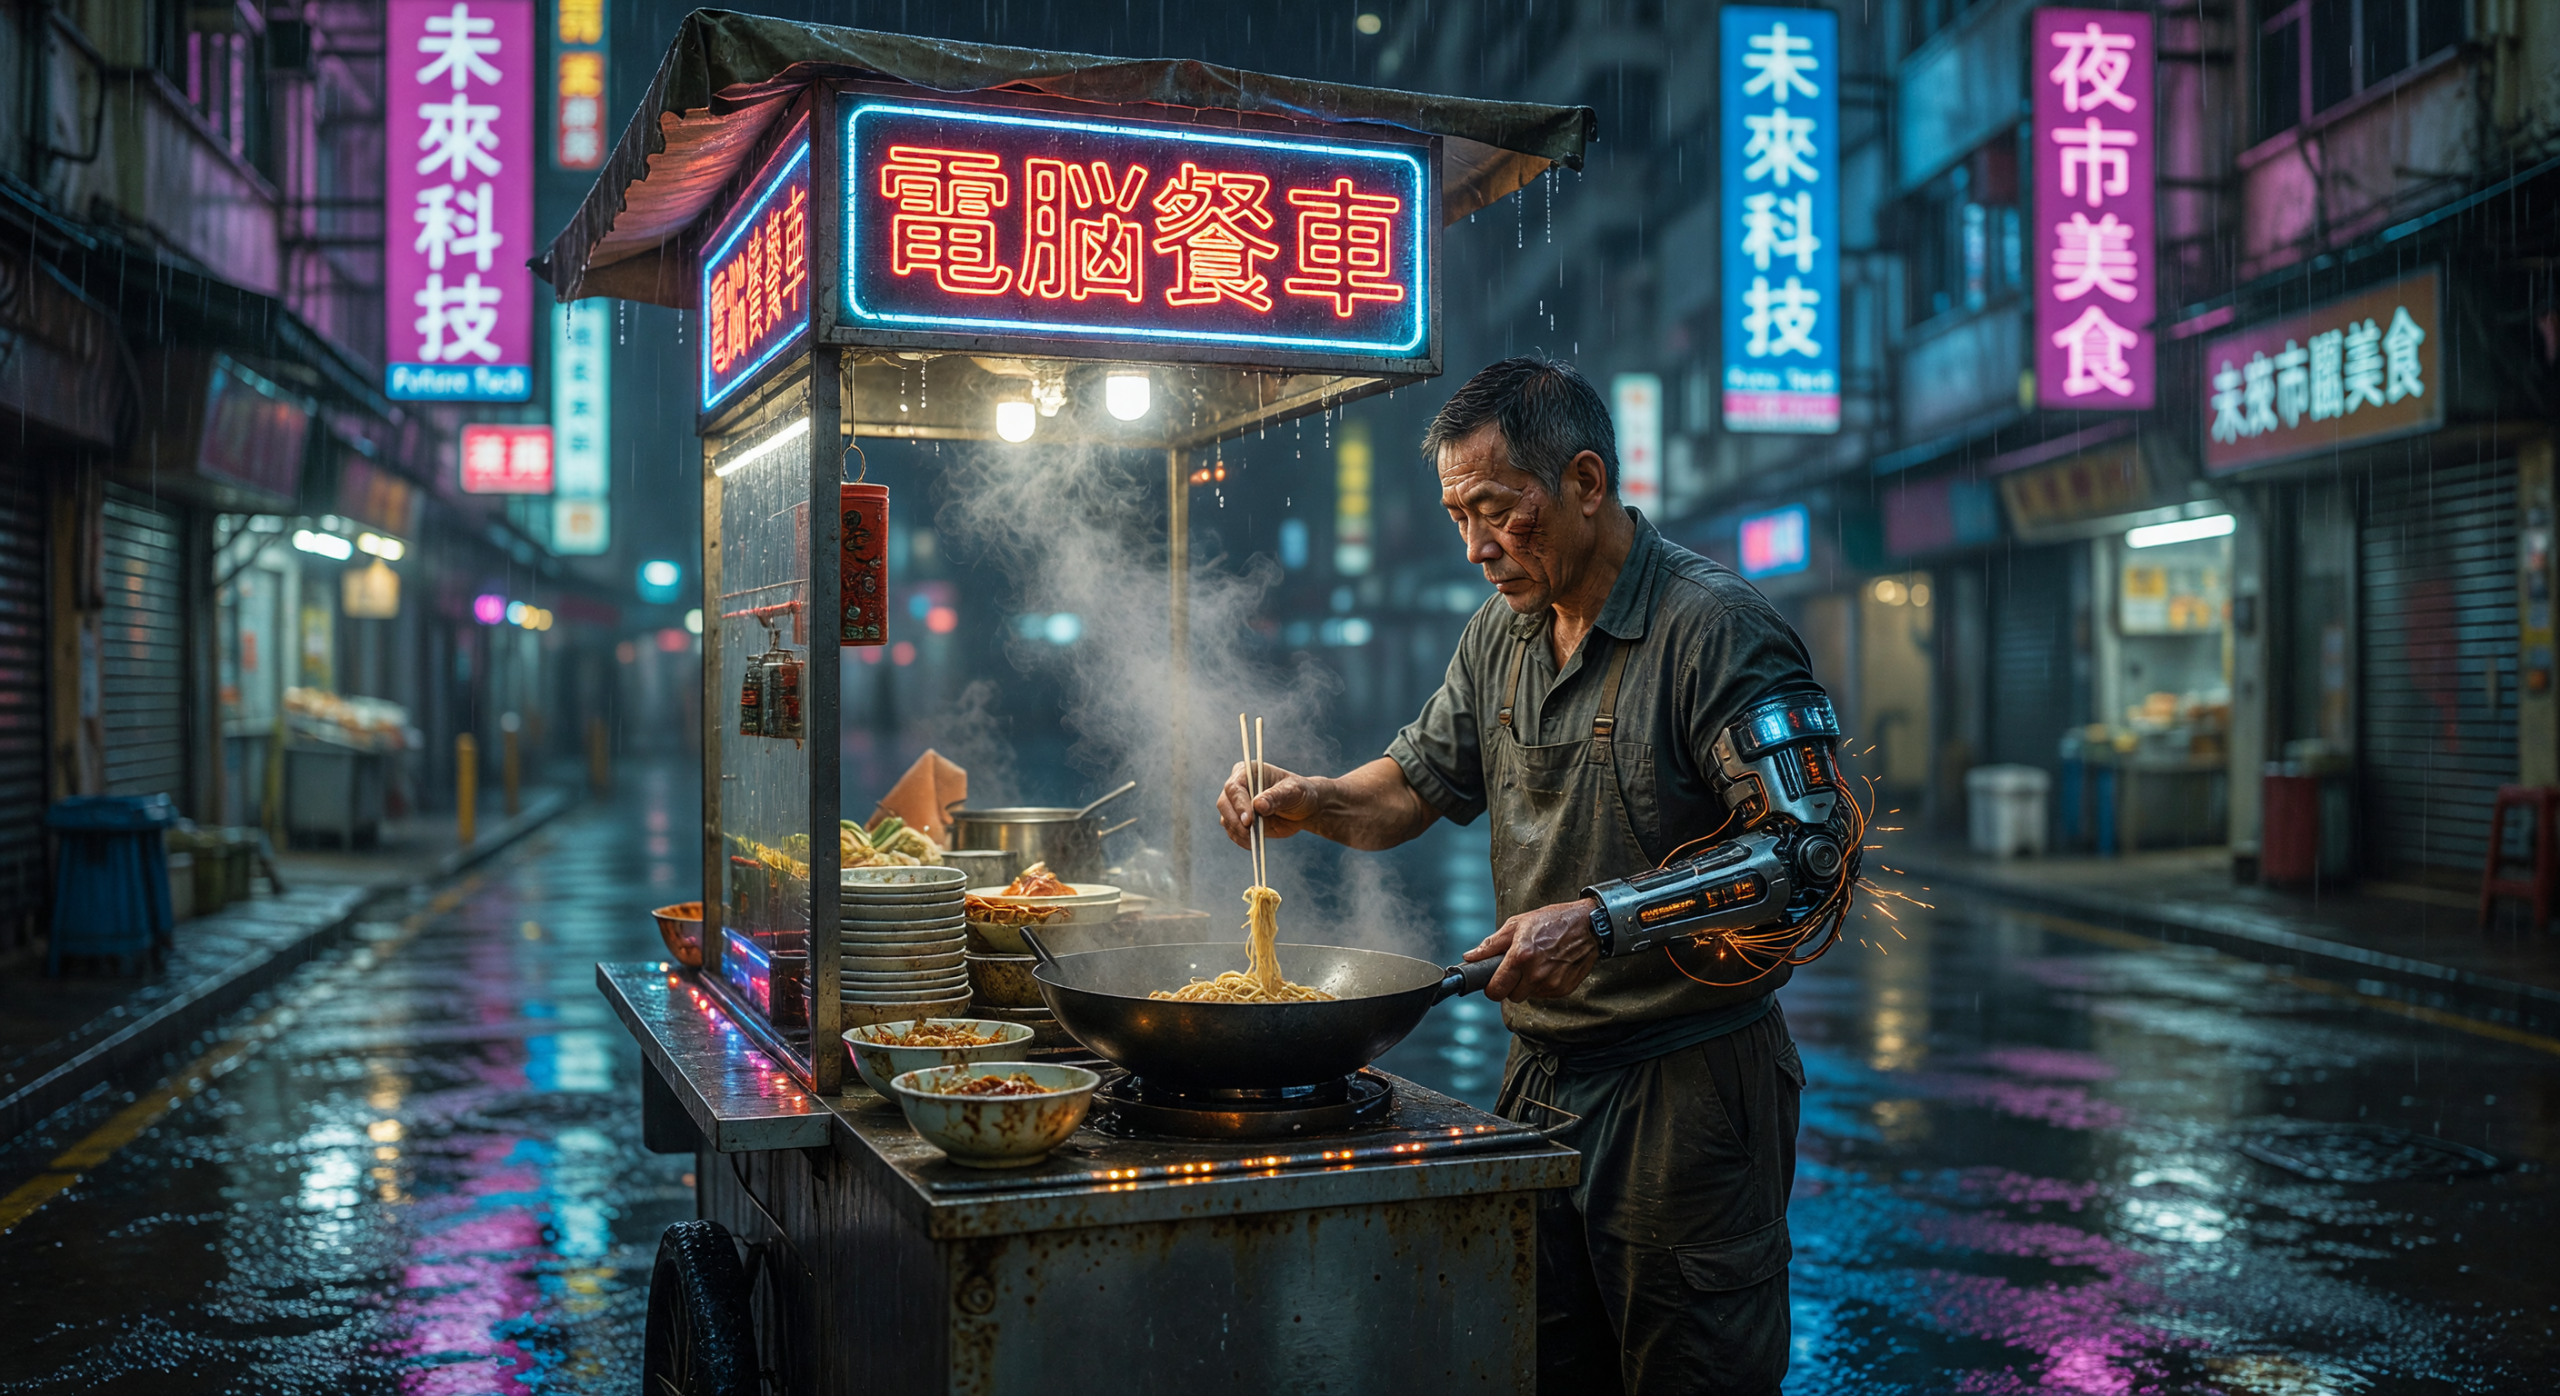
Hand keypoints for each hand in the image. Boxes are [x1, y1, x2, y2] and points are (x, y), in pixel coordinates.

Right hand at [1217, 760, 1325, 848]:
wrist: (1302, 808)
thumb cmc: (1297, 793)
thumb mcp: (1292, 791)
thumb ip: (1275, 796)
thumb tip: (1258, 805)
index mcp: (1247, 772)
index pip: (1234, 787)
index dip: (1239, 804)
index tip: (1248, 820)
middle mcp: (1237, 787)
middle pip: (1224, 804)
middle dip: (1235, 820)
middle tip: (1249, 832)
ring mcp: (1236, 805)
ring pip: (1226, 820)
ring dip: (1238, 832)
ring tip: (1255, 838)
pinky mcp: (1239, 821)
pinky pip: (1233, 832)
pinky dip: (1241, 840)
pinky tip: (1253, 843)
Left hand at [1463, 898, 1600, 1000]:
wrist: (1588, 925)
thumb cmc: (1552, 921)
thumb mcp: (1517, 924)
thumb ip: (1491, 944)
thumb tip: (1470, 957)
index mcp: (1521, 956)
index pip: (1496, 990)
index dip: (1492, 987)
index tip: (1493, 981)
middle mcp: (1536, 973)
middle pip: (1511, 997)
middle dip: (1511, 985)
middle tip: (1517, 969)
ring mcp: (1552, 983)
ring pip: (1529, 996)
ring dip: (1528, 985)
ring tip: (1536, 964)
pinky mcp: (1564, 988)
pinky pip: (1545, 995)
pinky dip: (1544, 985)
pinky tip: (1550, 967)